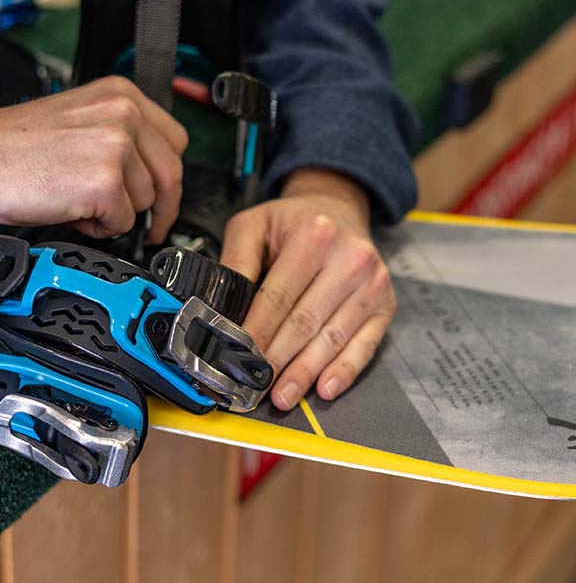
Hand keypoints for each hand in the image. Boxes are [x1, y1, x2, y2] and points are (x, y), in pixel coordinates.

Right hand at [0, 76, 187, 242]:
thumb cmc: (15, 144)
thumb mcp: (80, 118)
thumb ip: (120, 133)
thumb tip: (149, 174)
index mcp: (121, 94)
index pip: (175, 140)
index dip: (168, 175)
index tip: (163, 194)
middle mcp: (124, 113)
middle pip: (171, 173)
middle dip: (161, 205)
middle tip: (151, 226)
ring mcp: (115, 146)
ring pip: (145, 201)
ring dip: (117, 214)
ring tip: (81, 203)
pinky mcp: (103, 181)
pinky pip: (122, 223)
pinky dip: (99, 228)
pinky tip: (73, 212)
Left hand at [220, 169, 395, 408]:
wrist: (338, 209)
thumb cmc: (291, 222)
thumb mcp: (254, 224)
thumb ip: (236, 260)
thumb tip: (220, 308)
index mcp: (313, 235)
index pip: (279, 295)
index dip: (257, 330)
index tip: (237, 356)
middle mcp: (350, 258)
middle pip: (306, 321)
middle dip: (277, 359)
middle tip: (254, 385)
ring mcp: (373, 283)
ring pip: (333, 337)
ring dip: (306, 372)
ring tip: (281, 396)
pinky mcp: (385, 304)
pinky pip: (365, 345)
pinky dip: (345, 370)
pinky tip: (324, 388)